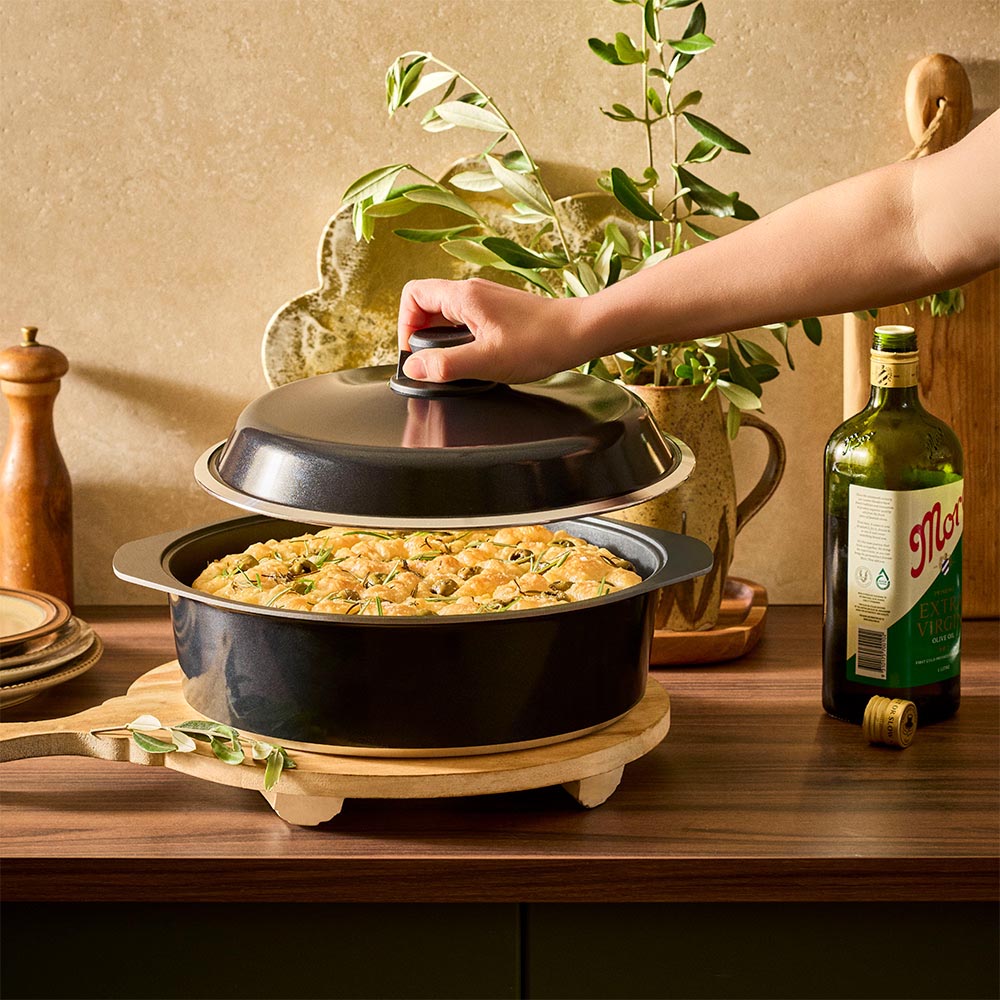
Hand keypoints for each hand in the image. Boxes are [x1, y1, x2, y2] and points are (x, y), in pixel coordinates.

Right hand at [397, 277, 593, 383]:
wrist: (581, 333)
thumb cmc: (541, 342)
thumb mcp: (486, 361)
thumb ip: (445, 365)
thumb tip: (414, 369)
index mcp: (464, 296)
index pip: (413, 295)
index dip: (404, 325)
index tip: (415, 354)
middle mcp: (473, 293)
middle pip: (427, 305)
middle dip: (422, 335)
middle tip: (432, 364)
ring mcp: (488, 302)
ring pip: (448, 315)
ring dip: (443, 340)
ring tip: (454, 365)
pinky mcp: (500, 314)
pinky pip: (467, 322)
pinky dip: (462, 341)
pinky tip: (477, 362)